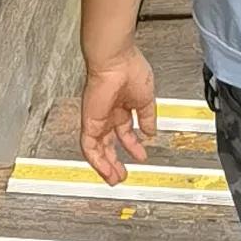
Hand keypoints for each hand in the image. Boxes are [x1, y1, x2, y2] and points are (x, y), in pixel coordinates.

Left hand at [79, 46, 158, 185]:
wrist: (115, 61)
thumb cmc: (129, 69)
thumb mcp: (147, 99)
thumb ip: (147, 118)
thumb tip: (151, 132)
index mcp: (122, 107)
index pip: (125, 132)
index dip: (133, 146)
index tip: (141, 156)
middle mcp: (108, 114)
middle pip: (109, 144)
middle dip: (116, 161)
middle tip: (122, 175)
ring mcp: (98, 119)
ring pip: (98, 149)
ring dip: (106, 166)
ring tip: (114, 179)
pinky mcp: (89, 122)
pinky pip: (89, 147)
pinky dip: (97, 161)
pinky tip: (105, 170)